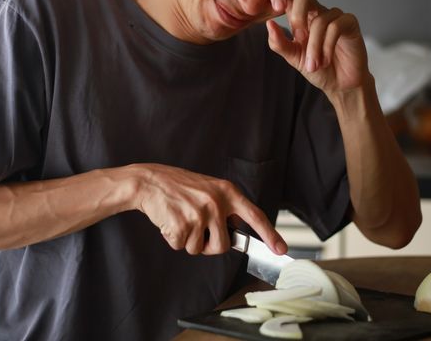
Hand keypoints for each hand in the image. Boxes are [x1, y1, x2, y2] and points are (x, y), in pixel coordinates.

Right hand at [130, 163, 286, 255]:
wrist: (149, 181)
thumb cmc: (178, 187)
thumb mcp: (208, 189)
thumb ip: (224, 208)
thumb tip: (236, 233)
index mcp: (227, 192)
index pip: (255, 215)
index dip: (270, 234)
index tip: (281, 249)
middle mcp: (216, 203)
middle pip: (222, 245)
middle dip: (208, 246)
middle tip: (196, 231)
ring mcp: (199, 214)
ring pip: (199, 249)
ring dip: (187, 241)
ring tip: (180, 219)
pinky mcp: (182, 224)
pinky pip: (180, 246)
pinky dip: (172, 239)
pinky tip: (169, 221)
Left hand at [266, 0, 368, 94]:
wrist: (340, 85)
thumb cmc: (318, 69)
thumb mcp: (293, 58)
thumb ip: (279, 43)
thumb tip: (269, 24)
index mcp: (301, 18)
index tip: (276, 7)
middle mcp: (317, 13)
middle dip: (297, 16)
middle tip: (298, 38)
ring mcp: (334, 16)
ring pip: (319, 21)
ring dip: (314, 47)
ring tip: (314, 65)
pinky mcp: (349, 23)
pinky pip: (335, 27)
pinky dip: (327, 46)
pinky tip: (326, 60)